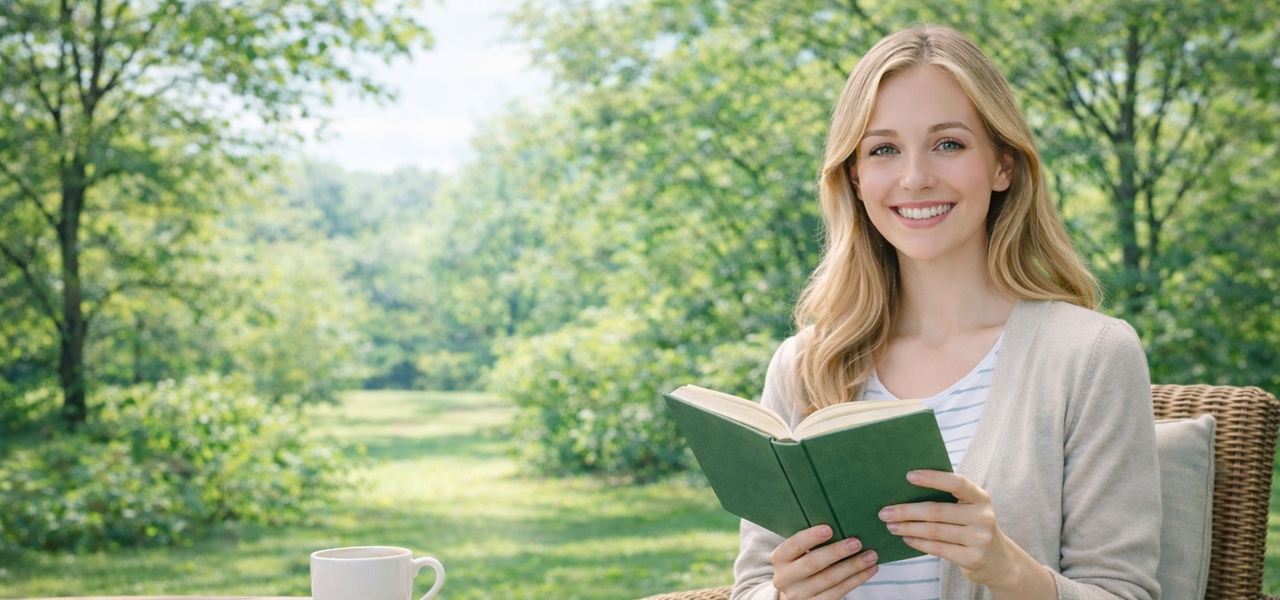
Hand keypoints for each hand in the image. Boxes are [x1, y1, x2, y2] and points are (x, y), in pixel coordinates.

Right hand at [770, 524, 879, 599]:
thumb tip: (840, 522)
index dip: (811, 537)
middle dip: (837, 552)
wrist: (796, 592)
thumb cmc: (802, 562)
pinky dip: (856, 580)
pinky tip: (869, 570)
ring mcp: (799, 595)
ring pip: (829, 580)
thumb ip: (811, 541)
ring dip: (853, 567)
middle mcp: (785, 578)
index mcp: (779, 558)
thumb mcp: (798, 552)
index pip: (794, 545)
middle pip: (813, 564)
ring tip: (870, 556)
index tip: (829, 528)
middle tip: (857, 542)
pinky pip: (838, 593)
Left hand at [878, 470, 1053, 598]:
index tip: (908, 476)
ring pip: (934, 531)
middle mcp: (982, 516)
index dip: (932, 478)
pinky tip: (906, 539)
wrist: (999, 561)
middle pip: (937, 511)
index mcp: (980, 497)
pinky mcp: (972, 558)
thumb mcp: (969, 509)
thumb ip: (948, 499)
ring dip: (908, 528)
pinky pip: (938, 548)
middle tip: (884, 512)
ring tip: (891, 526)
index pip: (956, 483)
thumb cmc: (973, 527)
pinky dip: (919, 543)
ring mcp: (979, 539)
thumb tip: (905, 489)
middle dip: (907, 511)